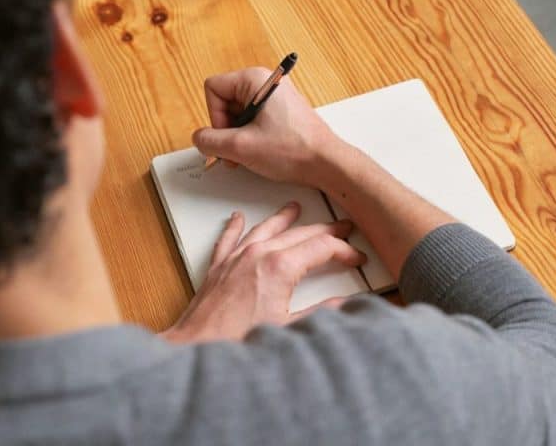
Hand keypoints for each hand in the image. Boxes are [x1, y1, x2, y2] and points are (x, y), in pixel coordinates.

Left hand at [162, 202, 364, 342]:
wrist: (199, 347)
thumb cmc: (238, 341)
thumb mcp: (289, 328)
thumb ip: (321, 313)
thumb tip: (346, 304)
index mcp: (280, 267)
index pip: (321, 248)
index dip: (344, 250)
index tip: (356, 258)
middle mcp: (258, 255)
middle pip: (299, 234)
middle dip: (324, 230)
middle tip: (342, 227)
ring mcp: (236, 258)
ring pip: (264, 229)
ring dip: (283, 218)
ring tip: (295, 208)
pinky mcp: (218, 267)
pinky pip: (228, 238)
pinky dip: (234, 226)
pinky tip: (237, 218)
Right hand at [193, 68, 341, 184]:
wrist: (326, 163)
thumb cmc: (295, 149)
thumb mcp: (240, 147)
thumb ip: (210, 141)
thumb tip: (199, 138)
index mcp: (255, 79)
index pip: (213, 88)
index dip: (214, 116)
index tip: (227, 135)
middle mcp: (265, 83)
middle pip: (224, 101)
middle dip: (226, 129)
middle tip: (236, 149)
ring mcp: (274, 97)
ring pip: (238, 113)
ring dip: (237, 137)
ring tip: (249, 153)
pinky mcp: (281, 112)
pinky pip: (252, 120)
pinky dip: (249, 138)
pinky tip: (259, 152)